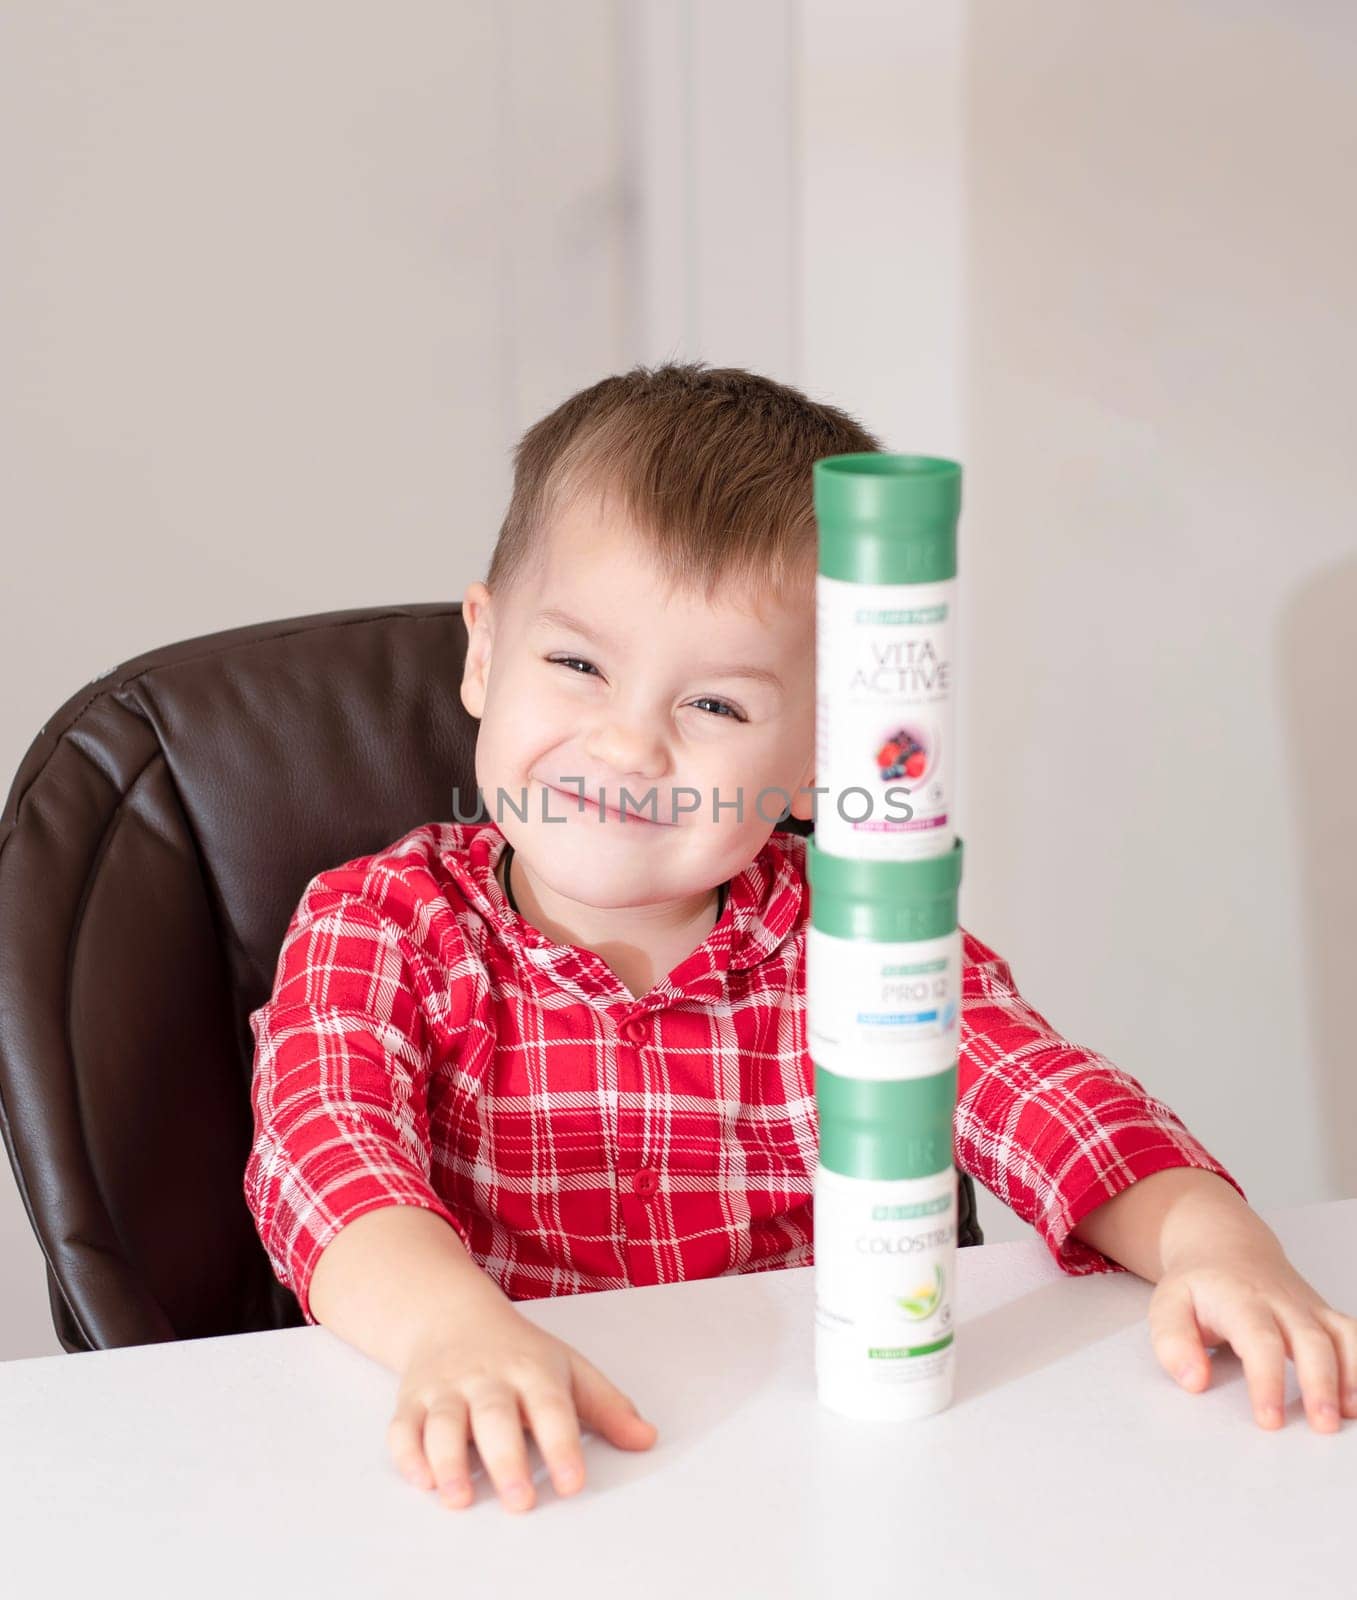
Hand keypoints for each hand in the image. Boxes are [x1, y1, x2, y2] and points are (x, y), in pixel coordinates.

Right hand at [386, 1291, 658, 1511]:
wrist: (451, 1314)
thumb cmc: (519, 1351)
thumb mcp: (569, 1368)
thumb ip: (607, 1407)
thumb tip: (646, 1439)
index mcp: (532, 1369)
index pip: (551, 1407)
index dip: (563, 1445)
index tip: (572, 1482)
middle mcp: (487, 1377)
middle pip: (494, 1414)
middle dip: (505, 1458)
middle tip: (521, 1500)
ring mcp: (446, 1387)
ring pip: (443, 1421)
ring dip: (449, 1460)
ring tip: (461, 1498)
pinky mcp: (412, 1400)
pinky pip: (403, 1426)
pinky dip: (408, 1453)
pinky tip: (422, 1479)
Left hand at [1147, 1221, 1356, 1432]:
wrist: (1224, 1246)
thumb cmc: (1199, 1285)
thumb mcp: (1168, 1304)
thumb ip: (1173, 1342)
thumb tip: (1193, 1380)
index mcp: (1239, 1299)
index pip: (1259, 1340)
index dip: (1267, 1381)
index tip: (1270, 1420)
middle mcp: (1281, 1302)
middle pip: (1310, 1340)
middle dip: (1320, 1384)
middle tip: (1322, 1425)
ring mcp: (1308, 1308)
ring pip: (1341, 1336)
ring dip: (1351, 1376)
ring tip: (1347, 1414)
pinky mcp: (1325, 1317)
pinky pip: (1354, 1336)